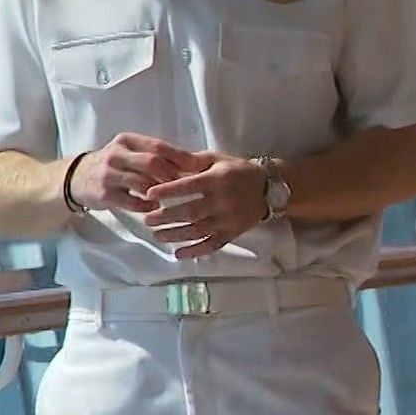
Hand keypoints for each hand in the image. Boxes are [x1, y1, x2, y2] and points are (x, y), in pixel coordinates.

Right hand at [70, 133, 200, 212]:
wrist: (77, 177)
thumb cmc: (113, 165)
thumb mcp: (129, 152)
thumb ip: (153, 155)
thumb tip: (189, 162)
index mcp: (127, 140)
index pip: (158, 146)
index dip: (180, 157)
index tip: (198, 167)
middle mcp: (117, 154)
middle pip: (152, 163)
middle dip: (173, 175)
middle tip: (188, 186)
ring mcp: (109, 174)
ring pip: (142, 183)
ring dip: (160, 192)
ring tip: (173, 198)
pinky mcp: (104, 194)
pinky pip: (130, 201)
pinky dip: (146, 206)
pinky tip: (154, 207)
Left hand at [139, 151, 269, 258]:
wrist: (268, 188)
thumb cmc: (237, 170)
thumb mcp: (216, 159)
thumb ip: (192, 161)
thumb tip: (166, 162)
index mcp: (216, 180)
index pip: (188, 186)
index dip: (167, 191)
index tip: (148, 194)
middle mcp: (222, 201)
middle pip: (190, 212)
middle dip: (166, 217)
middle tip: (147, 219)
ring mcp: (228, 220)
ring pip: (198, 231)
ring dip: (175, 235)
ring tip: (157, 235)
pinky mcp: (232, 233)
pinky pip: (212, 245)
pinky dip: (195, 251)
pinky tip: (178, 254)